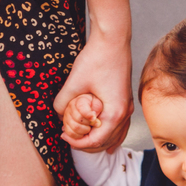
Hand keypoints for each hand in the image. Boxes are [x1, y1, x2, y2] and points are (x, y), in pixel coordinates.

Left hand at [54, 35, 133, 152]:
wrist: (113, 39)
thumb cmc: (97, 58)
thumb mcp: (74, 82)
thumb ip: (63, 102)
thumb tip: (58, 115)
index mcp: (114, 113)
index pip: (96, 140)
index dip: (78, 142)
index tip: (64, 136)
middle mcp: (124, 113)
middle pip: (107, 141)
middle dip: (88, 145)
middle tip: (70, 140)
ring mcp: (127, 107)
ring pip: (116, 135)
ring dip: (101, 142)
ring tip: (86, 146)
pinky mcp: (125, 100)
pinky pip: (121, 127)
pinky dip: (113, 135)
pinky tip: (110, 142)